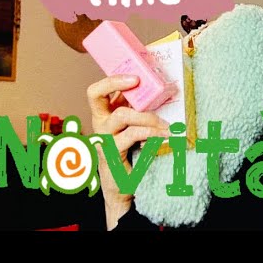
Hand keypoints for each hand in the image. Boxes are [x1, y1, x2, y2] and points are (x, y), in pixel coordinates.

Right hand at [86, 74, 171, 229]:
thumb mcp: (136, 127)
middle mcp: (100, 123)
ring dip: (148, 116)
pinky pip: (133, 135)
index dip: (112, 80)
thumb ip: (141, 111)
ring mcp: (103, 137)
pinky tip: (166, 136)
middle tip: (139, 81)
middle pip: (95, 95)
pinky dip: (152, 133)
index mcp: (105, 114)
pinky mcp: (111, 152)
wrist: (126, 186)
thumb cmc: (134, 153)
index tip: (135, 76)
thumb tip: (161, 90)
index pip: (96, 91)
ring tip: (167, 124)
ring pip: (122, 115)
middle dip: (117, 83)